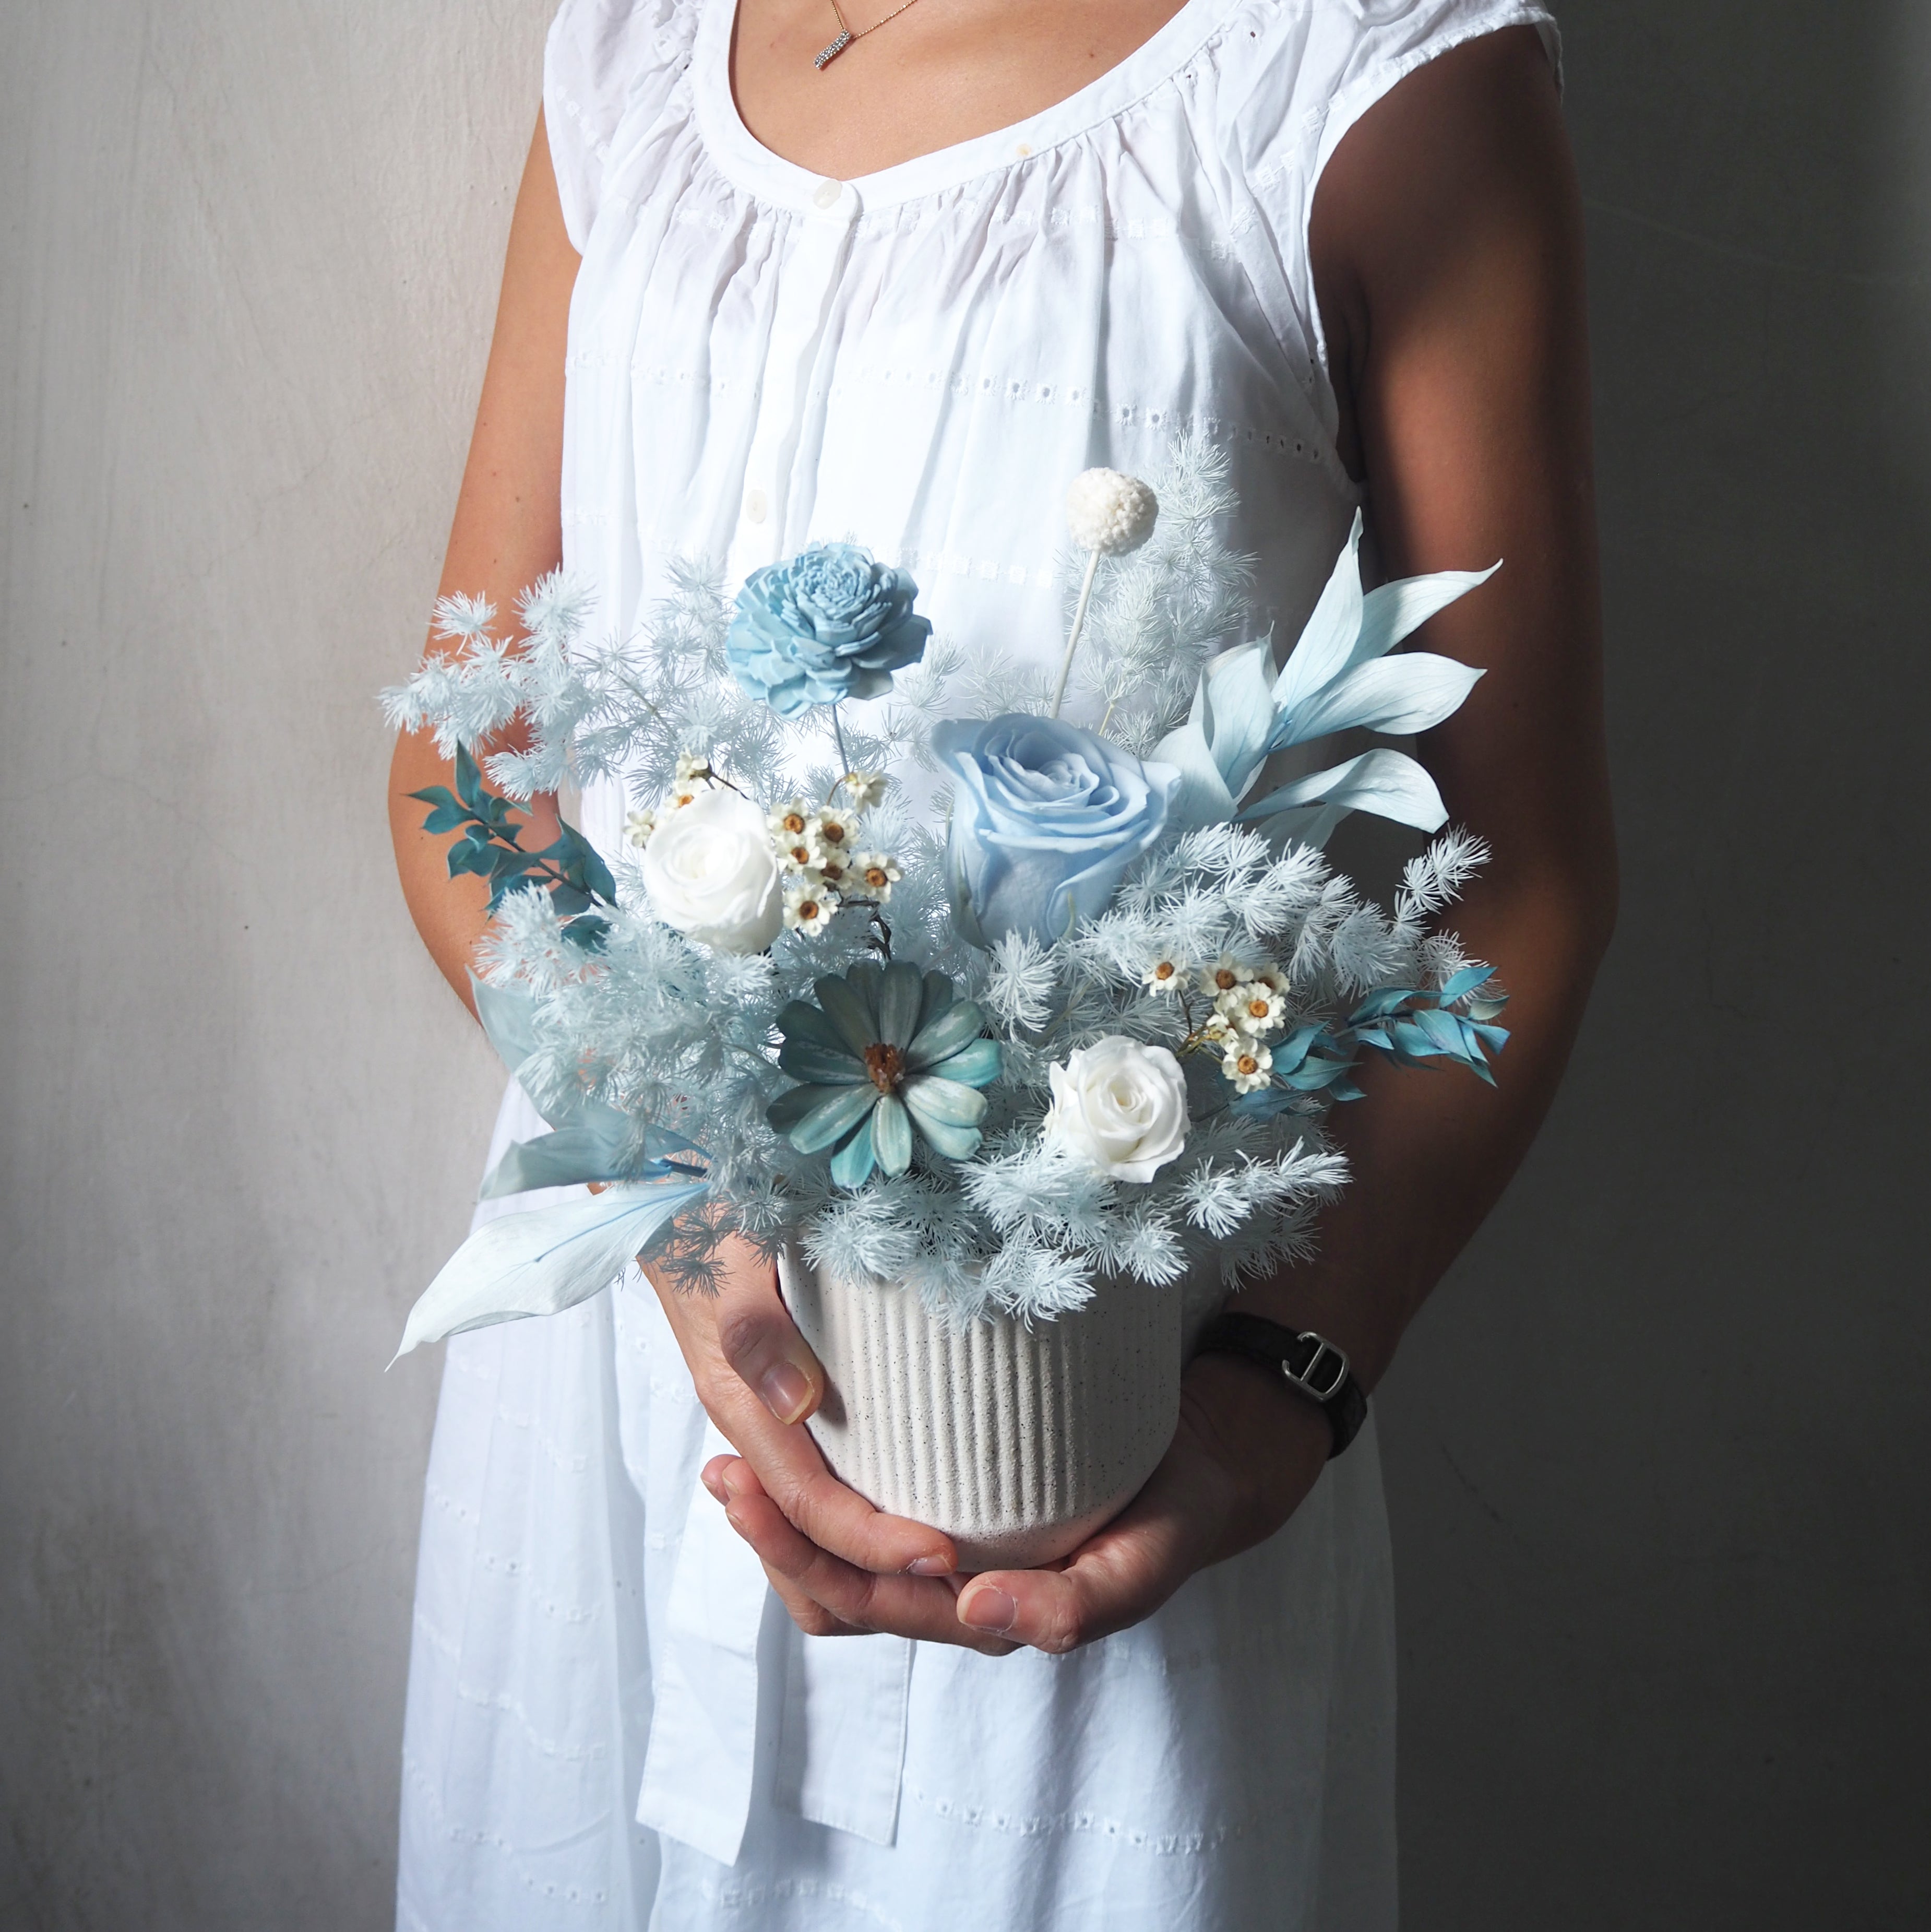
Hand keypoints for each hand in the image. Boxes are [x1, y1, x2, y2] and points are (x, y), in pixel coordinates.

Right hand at [647, 1240, 1019, 1656]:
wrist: (682, 1211)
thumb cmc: (720, 1225)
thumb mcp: (739, 1261)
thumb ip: (756, 1328)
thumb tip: (794, 1405)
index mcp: (740, 1405)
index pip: (809, 1504)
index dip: (872, 1541)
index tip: (944, 1555)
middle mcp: (750, 1437)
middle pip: (806, 1556)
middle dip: (882, 1588)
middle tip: (969, 1592)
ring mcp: (763, 1439)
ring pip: (805, 1551)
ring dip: (870, 1580)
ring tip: (952, 1582)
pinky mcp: (782, 1429)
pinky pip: (813, 1514)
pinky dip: (857, 1546)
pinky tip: (912, 1532)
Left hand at [656, 1242, 1334, 1654]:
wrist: (1208, 1464)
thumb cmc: (1172, 1515)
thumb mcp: (1142, 1561)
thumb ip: (1079, 1602)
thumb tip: (980, 1612)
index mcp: (985, 1609)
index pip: (868, 1601)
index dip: (802, 1557)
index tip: (751, 1494)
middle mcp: (954, 1585)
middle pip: (837, 1584)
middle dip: (771, 1534)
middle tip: (719, 1472)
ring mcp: (952, 1543)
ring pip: (843, 1554)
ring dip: (783, 1513)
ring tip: (728, 1457)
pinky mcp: (959, 1494)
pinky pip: (873, 1503)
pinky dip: (824, 1479)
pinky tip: (793, 1426)